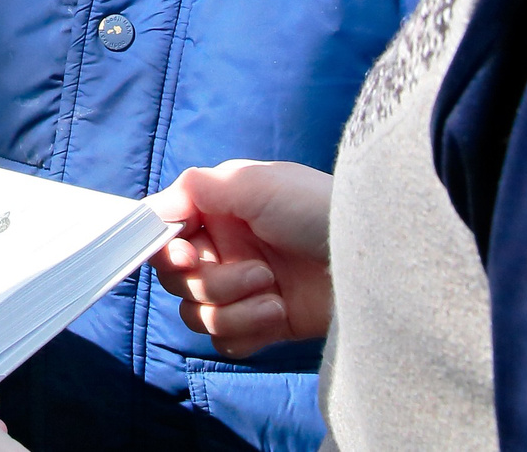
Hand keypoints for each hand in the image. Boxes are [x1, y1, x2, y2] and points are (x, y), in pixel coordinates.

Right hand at [150, 160, 334, 357]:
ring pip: (197, 315)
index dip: (166, 249)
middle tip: (257, 272)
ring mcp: (243, 290)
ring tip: (273, 293)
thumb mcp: (256, 184)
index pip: (165, 234)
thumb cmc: (316, 210)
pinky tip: (278, 315)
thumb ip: (198, 188)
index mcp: (218, 212)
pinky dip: (246, 332)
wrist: (372, 260)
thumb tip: (155, 208)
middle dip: (211, 282)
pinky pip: (226, 343)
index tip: (185, 254)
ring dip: (232, 309)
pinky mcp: (263, 324)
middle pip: (177, 282)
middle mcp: (225, 250)